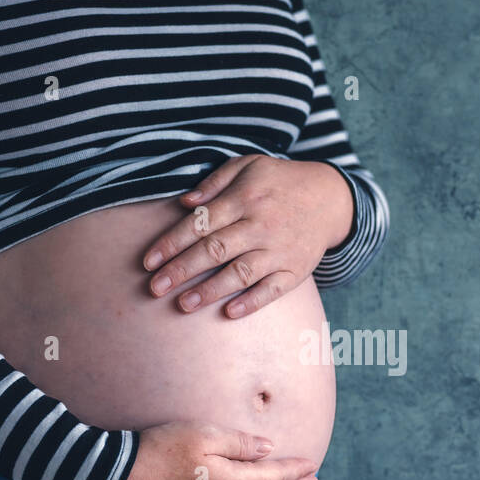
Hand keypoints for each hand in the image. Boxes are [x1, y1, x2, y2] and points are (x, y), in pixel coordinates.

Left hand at [141, 154, 354, 317]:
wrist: (331, 199)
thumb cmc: (279, 182)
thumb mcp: (248, 166)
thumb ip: (215, 182)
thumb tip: (184, 203)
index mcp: (244, 198)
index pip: (200, 223)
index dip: (171, 243)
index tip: (148, 262)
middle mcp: (260, 225)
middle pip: (215, 250)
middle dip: (181, 270)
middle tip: (154, 289)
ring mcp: (279, 250)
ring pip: (240, 272)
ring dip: (210, 290)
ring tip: (183, 305)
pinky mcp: (296, 270)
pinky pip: (273, 289)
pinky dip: (252, 302)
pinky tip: (229, 313)